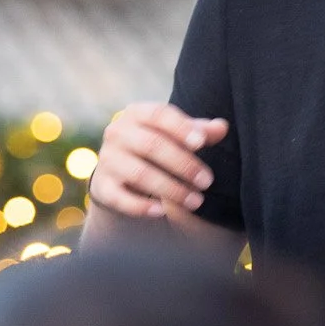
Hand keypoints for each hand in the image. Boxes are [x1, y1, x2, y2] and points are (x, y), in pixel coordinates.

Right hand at [86, 103, 227, 219]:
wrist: (119, 173)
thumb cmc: (157, 147)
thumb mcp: (177, 135)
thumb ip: (200, 131)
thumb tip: (222, 127)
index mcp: (136, 113)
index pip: (159, 114)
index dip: (181, 127)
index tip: (202, 143)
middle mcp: (117, 133)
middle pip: (152, 145)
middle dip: (183, 164)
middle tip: (207, 181)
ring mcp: (107, 160)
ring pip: (140, 173)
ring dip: (171, 189)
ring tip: (196, 201)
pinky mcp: (102, 186)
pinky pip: (120, 198)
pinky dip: (141, 206)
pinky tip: (163, 212)